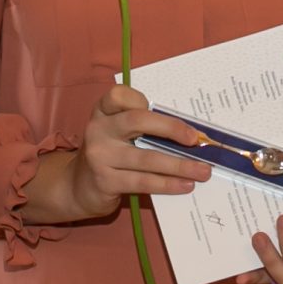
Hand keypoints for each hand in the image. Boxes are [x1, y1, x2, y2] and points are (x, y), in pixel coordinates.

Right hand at [56, 85, 212, 220]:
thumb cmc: (111, 154)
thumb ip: (143, 127)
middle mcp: (98, 130)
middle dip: (171, 128)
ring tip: (203, 171)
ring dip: (180, 165)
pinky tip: (185, 185)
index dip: (140, 99)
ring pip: (147, 158)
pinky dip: (168, 184)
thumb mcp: (118, 133)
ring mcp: (100, 156)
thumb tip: (191, 133)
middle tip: (196, 139)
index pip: (119, 96)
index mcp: (103, 111)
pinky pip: (144, 181)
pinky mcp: (106, 181)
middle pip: (137, 121)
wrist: (79, 187)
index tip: (163, 109)